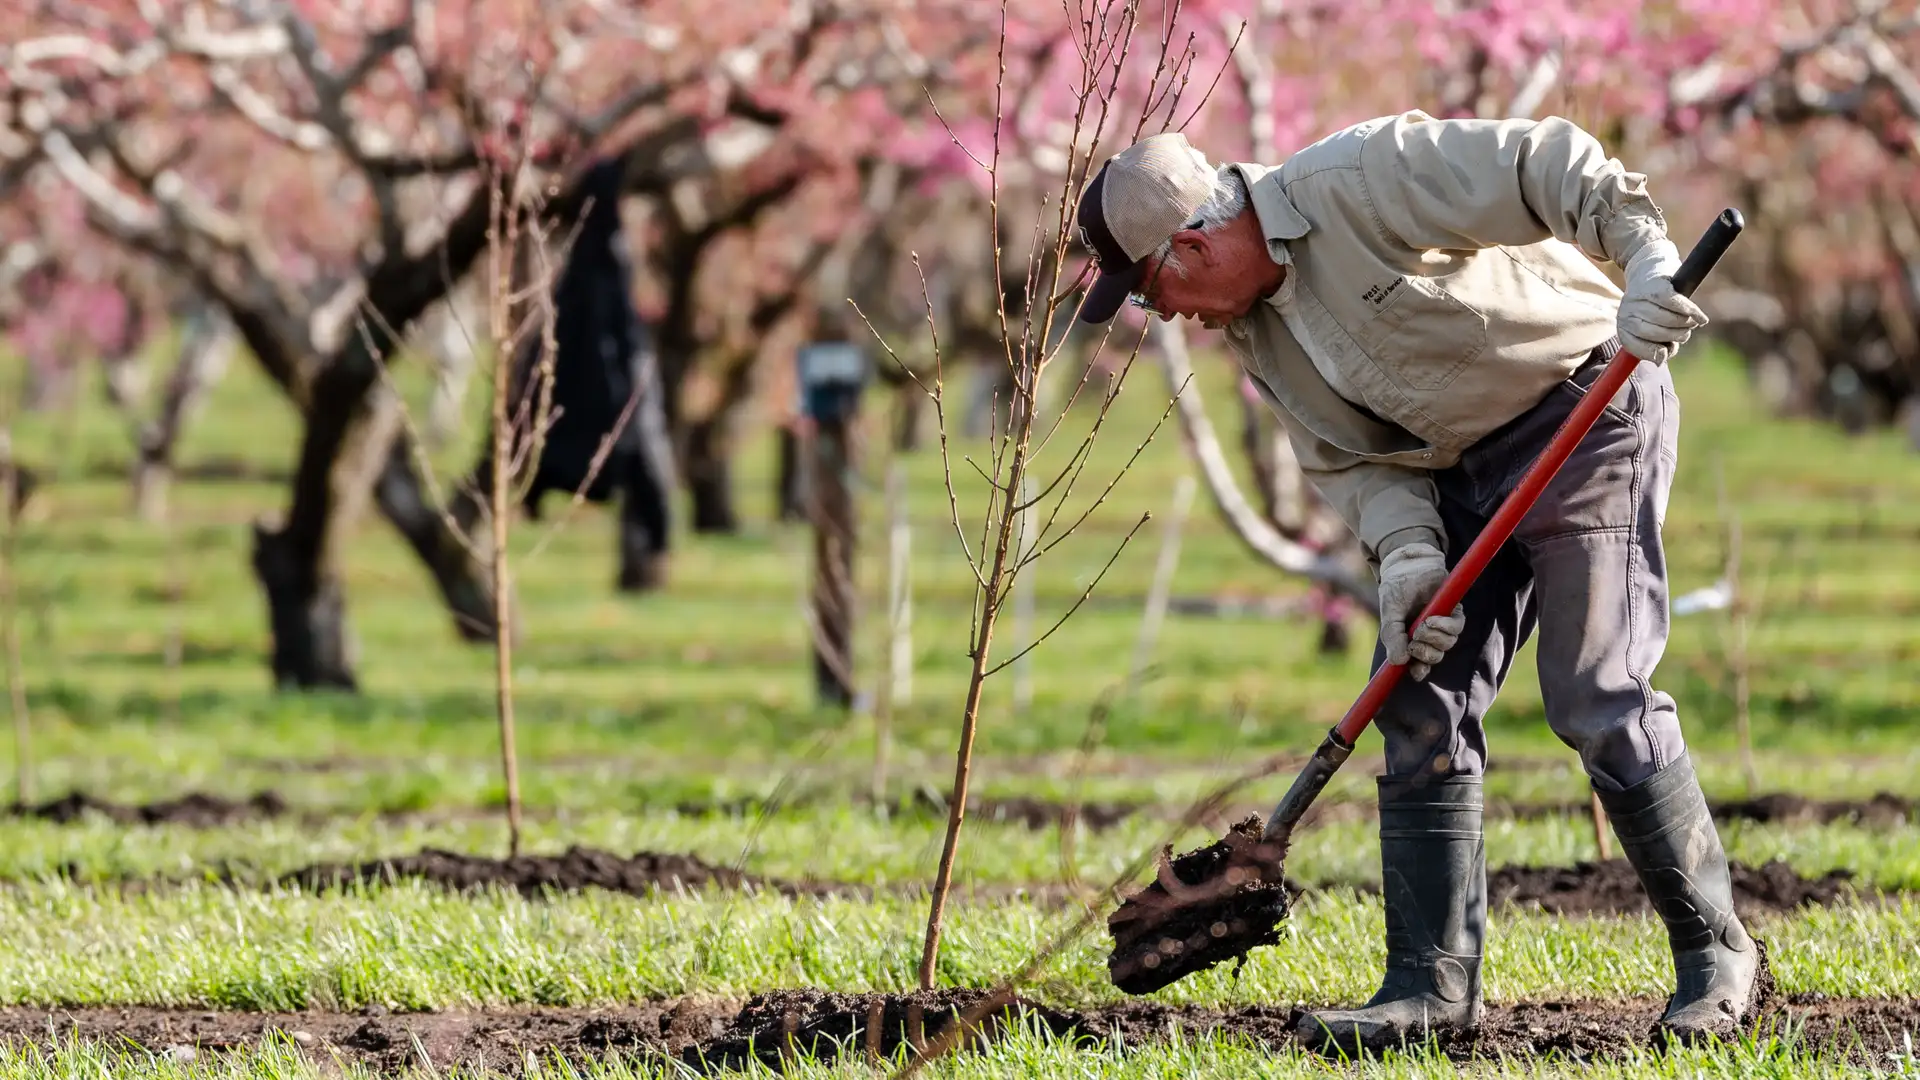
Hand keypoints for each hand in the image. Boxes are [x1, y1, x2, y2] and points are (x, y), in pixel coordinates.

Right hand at [1377, 542, 1465, 681]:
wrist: (1410, 564)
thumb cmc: (1396, 588)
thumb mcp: (1389, 613)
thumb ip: (1392, 636)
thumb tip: (1397, 662)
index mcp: (1410, 639)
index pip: (1418, 664)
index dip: (1419, 671)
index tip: (1416, 671)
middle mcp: (1427, 635)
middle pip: (1435, 657)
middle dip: (1426, 654)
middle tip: (1415, 643)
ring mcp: (1442, 624)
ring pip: (1447, 645)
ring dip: (1434, 639)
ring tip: (1423, 625)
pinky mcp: (1454, 612)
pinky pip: (1456, 628)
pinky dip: (1445, 627)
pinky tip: (1432, 619)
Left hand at [1618, 238, 1708, 365]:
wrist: (1649, 266)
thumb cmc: (1654, 304)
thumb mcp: (1652, 326)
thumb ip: (1657, 345)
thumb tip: (1662, 360)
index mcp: (1624, 328)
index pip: (1639, 348)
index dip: (1658, 352)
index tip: (1669, 349)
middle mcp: (1626, 314)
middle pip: (1655, 334)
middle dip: (1675, 335)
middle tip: (1685, 331)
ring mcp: (1638, 299)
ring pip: (1667, 319)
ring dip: (1684, 322)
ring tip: (1690, 320)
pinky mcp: (1655, 285)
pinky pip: (1674, 303)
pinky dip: (1690, 311)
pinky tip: (1700, 318)